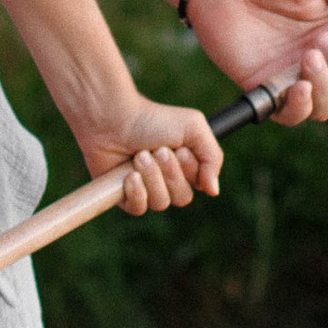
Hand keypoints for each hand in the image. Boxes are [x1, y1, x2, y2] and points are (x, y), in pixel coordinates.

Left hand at [74, 96, 225, 213]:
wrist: (114, 118)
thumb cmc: (153, 118)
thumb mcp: (194, 128)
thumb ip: (213, 158)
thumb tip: (213, 191)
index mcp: (185, 166)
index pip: (199, 185)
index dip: (189, 170)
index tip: (180, 149)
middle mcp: (166, 180)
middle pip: (181, 198)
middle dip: (170, 173)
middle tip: (157, 150)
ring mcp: (145, 190)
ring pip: (160, 203)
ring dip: (152, 177)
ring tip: (139, 156)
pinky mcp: (123, 196)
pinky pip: (139, 209)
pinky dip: (137, 192)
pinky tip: (129, 175)